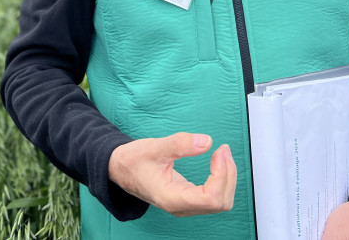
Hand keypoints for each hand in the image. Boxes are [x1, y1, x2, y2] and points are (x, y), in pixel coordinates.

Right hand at [107, 132, 236, 216]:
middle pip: (220, 202)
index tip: (218, 152)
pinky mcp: (187, 200)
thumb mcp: (154, 147)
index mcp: (171, 198)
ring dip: (227, 178)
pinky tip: (217, 163)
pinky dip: (221, 180)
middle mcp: (180, 207)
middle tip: (223, 150)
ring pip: (220, 202)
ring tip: (222, 154)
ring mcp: (184, 205)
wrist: (120, 169)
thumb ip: (180, 144)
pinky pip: (213, 197)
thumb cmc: (133, 160)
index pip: (210, 198)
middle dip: (228, 176)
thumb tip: (207, 142)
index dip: (221, 175)